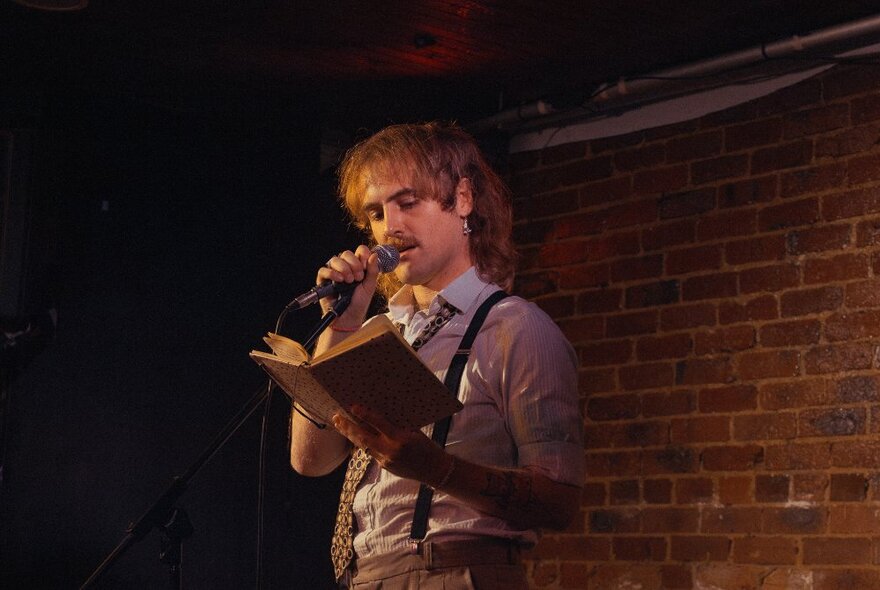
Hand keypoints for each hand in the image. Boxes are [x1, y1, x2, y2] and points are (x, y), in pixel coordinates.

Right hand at [318, 245, 379, 326]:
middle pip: (347, 253)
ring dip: (344, 268)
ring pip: (335, 259)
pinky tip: (339, 280)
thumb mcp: (370, 286)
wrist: (349, 317)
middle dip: (354, 264)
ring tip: (349, 281)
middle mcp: (345, 267)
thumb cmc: (359, 302)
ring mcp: (334, 272)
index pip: (359, 250)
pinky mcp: (324, 280)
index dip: (363, 255)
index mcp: (358, 266)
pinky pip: (323, 270)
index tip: (365, 267)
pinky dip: (332, 273)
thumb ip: (373, 271)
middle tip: (358, 278)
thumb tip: (374, 254)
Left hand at [332, 404, 450, 486]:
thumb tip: (379, 415)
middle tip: (336, 416)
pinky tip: (355, 435)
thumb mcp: (414, 432)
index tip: (353, 406)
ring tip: (339, 424)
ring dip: (350, 434)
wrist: (434, 471)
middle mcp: (390, 451)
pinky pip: (370, 452)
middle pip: (363, 437)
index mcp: (400, 439)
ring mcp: (385, 461)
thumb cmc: (427, 447)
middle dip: (348, 426)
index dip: (365, 415)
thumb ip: (397, 426)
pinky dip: (362, 443)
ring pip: (363, 446)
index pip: (379, 424)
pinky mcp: (384, 466)